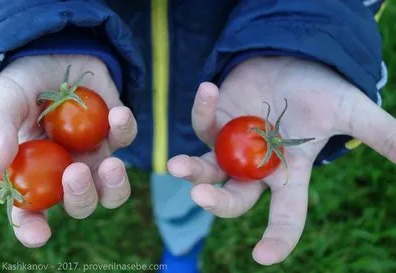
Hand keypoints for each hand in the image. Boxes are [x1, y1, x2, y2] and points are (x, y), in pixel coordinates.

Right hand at [0, 55, 136, 246]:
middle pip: (81, 204)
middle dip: (81, 196)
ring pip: (112, 188)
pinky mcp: (114, 134)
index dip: (32, 228)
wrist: (55, 51)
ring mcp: (93, 154)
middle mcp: (65, 171)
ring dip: (116, 183)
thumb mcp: (5, 99)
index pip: (29, 211)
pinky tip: (117, 112)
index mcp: (32, 172)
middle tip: (76, 172)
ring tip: (112, 163)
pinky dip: (124, 129)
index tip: (39, 235)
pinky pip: (126, 141)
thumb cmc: (24, 80)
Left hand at [168, 56, 395, 264]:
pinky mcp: (216, 122)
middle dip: (219, 201)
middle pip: (235, 197)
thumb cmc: (321, 89)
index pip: (285, 215)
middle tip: (201, 195)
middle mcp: (257, 167)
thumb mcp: (350, 110)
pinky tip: (209, 89)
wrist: (295, 59)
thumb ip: (380, 134)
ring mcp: (232, 147)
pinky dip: (202, 110)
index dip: (277, 238)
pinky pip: (203, 124)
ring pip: (207, 169)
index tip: (263, 256)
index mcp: (289, 174)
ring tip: (176, 166)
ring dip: (191, 170)